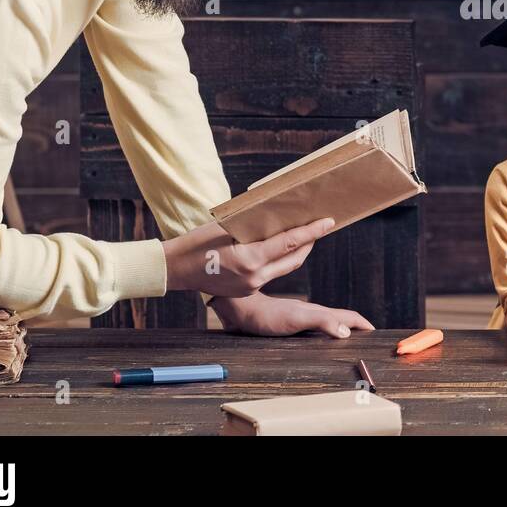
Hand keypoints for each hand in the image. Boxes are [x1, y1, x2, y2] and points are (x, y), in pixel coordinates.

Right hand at [162, 217, 335, 296]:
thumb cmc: (198, 242)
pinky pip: (271, 273)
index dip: (312, 231)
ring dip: (297, 252)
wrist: (176, 270)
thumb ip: (254, 225)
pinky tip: (281, 248)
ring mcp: (252, 287)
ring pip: (285, 267)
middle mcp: (255, 277)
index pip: (290, 242)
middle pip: (294, 258)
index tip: (330, 221)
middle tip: (321, 225)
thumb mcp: (227, 228)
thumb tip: (279, 216)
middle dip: (310, 241)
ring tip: (306, 235)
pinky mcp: (248, 291)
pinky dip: (280, 260)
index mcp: (251, 259)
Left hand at [210, 293, 373, 336]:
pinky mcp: (288, 325)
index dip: (363, 324)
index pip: (348, 316)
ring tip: (348, 339)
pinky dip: (322, 334)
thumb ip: (322, 322)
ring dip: (340, 329)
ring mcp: (300, 319)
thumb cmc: (266, 316)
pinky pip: (312, 330)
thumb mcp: (296, 319)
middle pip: (340, 319)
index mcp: (317, 312)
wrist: (241, 309)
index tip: (375, 332)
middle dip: (355, 327)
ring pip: (326, 323)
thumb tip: (346, 332)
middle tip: (367, 338)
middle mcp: (311, 314)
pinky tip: (317, 340)